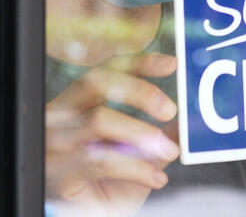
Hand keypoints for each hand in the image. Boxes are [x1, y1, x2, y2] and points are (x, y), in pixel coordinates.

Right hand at [45, 52, 179, 215]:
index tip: (172, 64)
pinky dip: (137, 168)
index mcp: (79, 102)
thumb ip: (157, 135)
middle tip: (170, 110)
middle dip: (139, 90)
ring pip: (99, 120)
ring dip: (141, 133)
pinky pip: (103, 161)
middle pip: (96, 81)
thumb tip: (188, 123)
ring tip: (168, 150)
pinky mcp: (60, 171)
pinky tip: (157, 178)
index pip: (106, 69)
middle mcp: (62, 114)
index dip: (139, 63)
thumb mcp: (135, 155)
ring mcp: (57, 140)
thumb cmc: (104, 183)